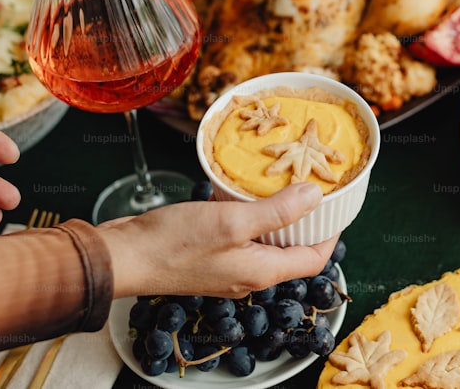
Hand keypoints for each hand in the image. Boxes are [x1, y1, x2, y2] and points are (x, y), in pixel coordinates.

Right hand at [102, 183, 335, 297]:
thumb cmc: (174, 244)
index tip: (336, 207)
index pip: (313, 260)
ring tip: (278, 184)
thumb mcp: (233, 221)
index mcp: (261, 272)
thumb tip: (315, 198)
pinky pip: (239, 237)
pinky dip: (246, 216)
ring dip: (274, 216)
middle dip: (304, 223)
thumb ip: (276, 212)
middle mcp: (247, 274)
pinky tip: (238, 193)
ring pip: (263, 242)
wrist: (123, 257)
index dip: (330, 235)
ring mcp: (226, 268)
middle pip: (290, 251)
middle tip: (310, 189)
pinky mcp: (207, 256)